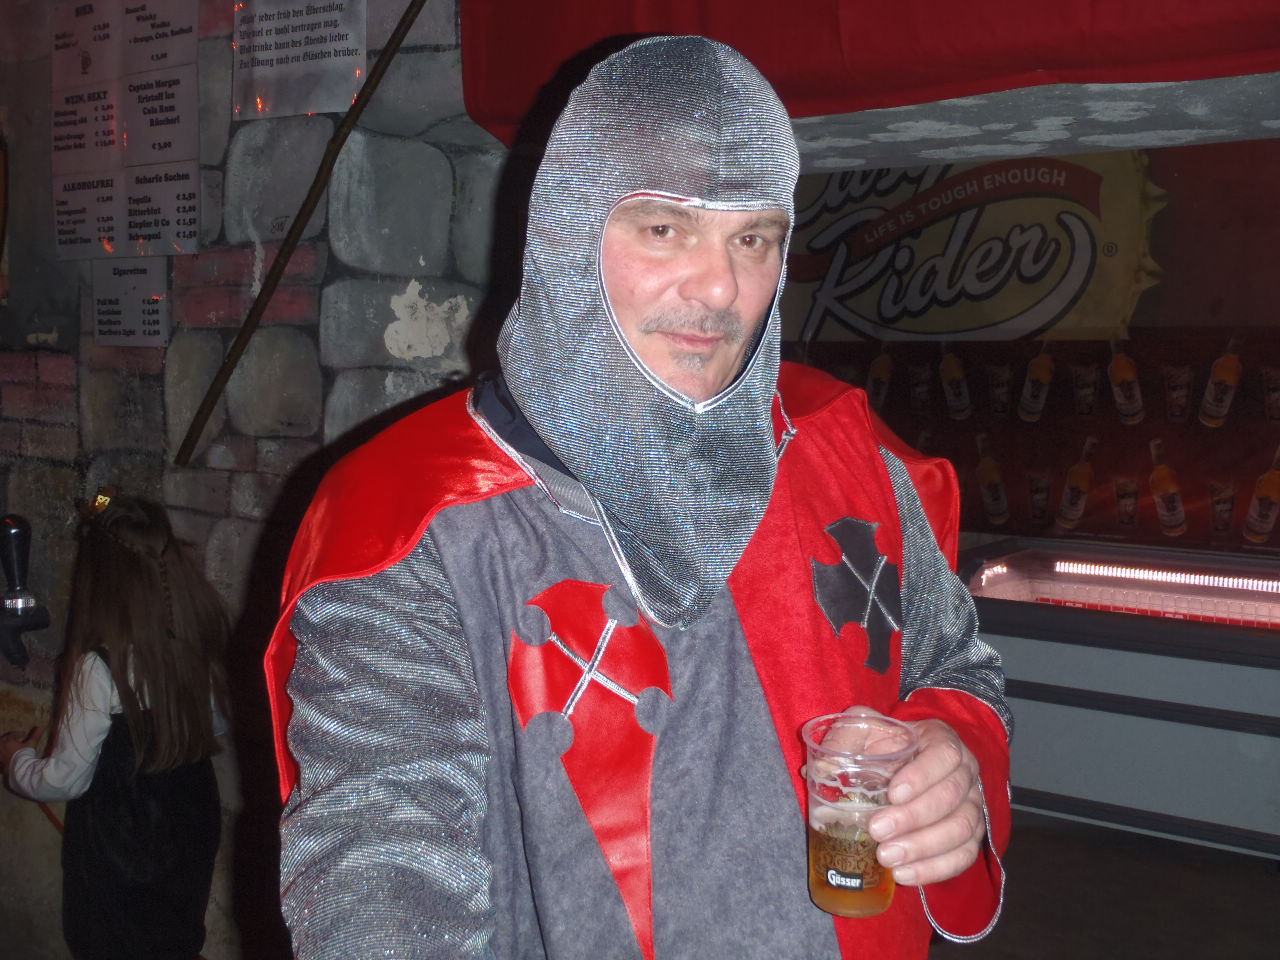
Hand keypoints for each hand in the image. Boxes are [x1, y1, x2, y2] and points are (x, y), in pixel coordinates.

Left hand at [0, 726, 41, 772]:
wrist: (20, 768)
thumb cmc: (24, 754)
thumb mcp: (31, 744)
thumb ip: (34, 735)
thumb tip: (40, 727)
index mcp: (7, 742)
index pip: (11, 735)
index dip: (17, 734)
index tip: (23, 734)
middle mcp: (1, 749)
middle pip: (1, 741)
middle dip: (7, 739)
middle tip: (13, 739)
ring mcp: (0, 757)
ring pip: (0, 750)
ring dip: (4, 747)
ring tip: (10, 748)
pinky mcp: (1, 764)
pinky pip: (1, 760)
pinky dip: (3, 758)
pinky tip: (8, 758)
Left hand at [843, 708, 984, 886]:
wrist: (906, 763)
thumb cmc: (884, 745)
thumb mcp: (863, 729)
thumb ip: (843, 739)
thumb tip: (817, 770)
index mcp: (942, 741)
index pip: (944, 754)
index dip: (922, 775)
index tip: (892, 793)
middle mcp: (964, 773)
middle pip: (951, 796)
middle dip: (914, 817)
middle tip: (877, 830)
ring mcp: (971, 806)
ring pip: (961, 829)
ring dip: (923, 847)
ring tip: (886, 857)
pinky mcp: (969, 836)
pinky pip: (962, 856)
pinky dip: (935, 869)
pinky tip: (904, 874)